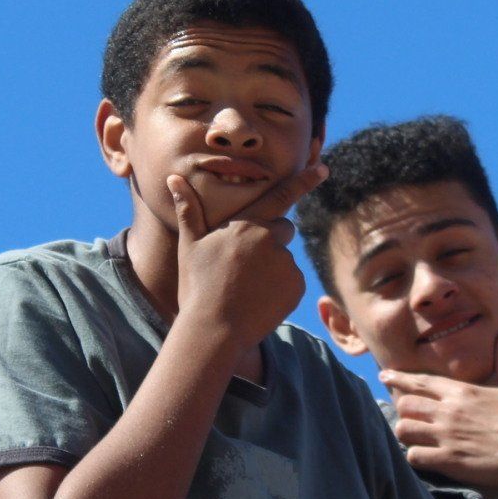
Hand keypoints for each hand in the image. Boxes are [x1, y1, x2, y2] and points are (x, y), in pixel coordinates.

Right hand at [168, 163, 326, 347]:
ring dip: (273, 268)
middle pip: (283, 229)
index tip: (323, 167)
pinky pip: (293, 281)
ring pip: (286, 258)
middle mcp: (270, 239)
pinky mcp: (296, 286)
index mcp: (246, 224)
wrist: (214, 330)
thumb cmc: (197, 287)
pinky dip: (281, 289)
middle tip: (246, 266)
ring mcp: (286, 263)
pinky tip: (259, 300)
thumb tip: (173, 179)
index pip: (281, 196)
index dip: (304, 180)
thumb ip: (189, 211)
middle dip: (271, 240)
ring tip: (247, 288)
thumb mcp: (190, 246)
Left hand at [380, 332, 497, 488]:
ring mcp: (448, 437)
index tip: (384, 375)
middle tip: (409, 416)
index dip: (398, 378)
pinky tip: (425, 457)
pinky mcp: (450, 461)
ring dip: (407, 434)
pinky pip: (415, 457)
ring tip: (415, 437)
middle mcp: (449, 411)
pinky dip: (416, 457)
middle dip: (403, 410)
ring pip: (404, 430)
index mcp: (462, 391)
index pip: (420, 381)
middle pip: (404, 404)